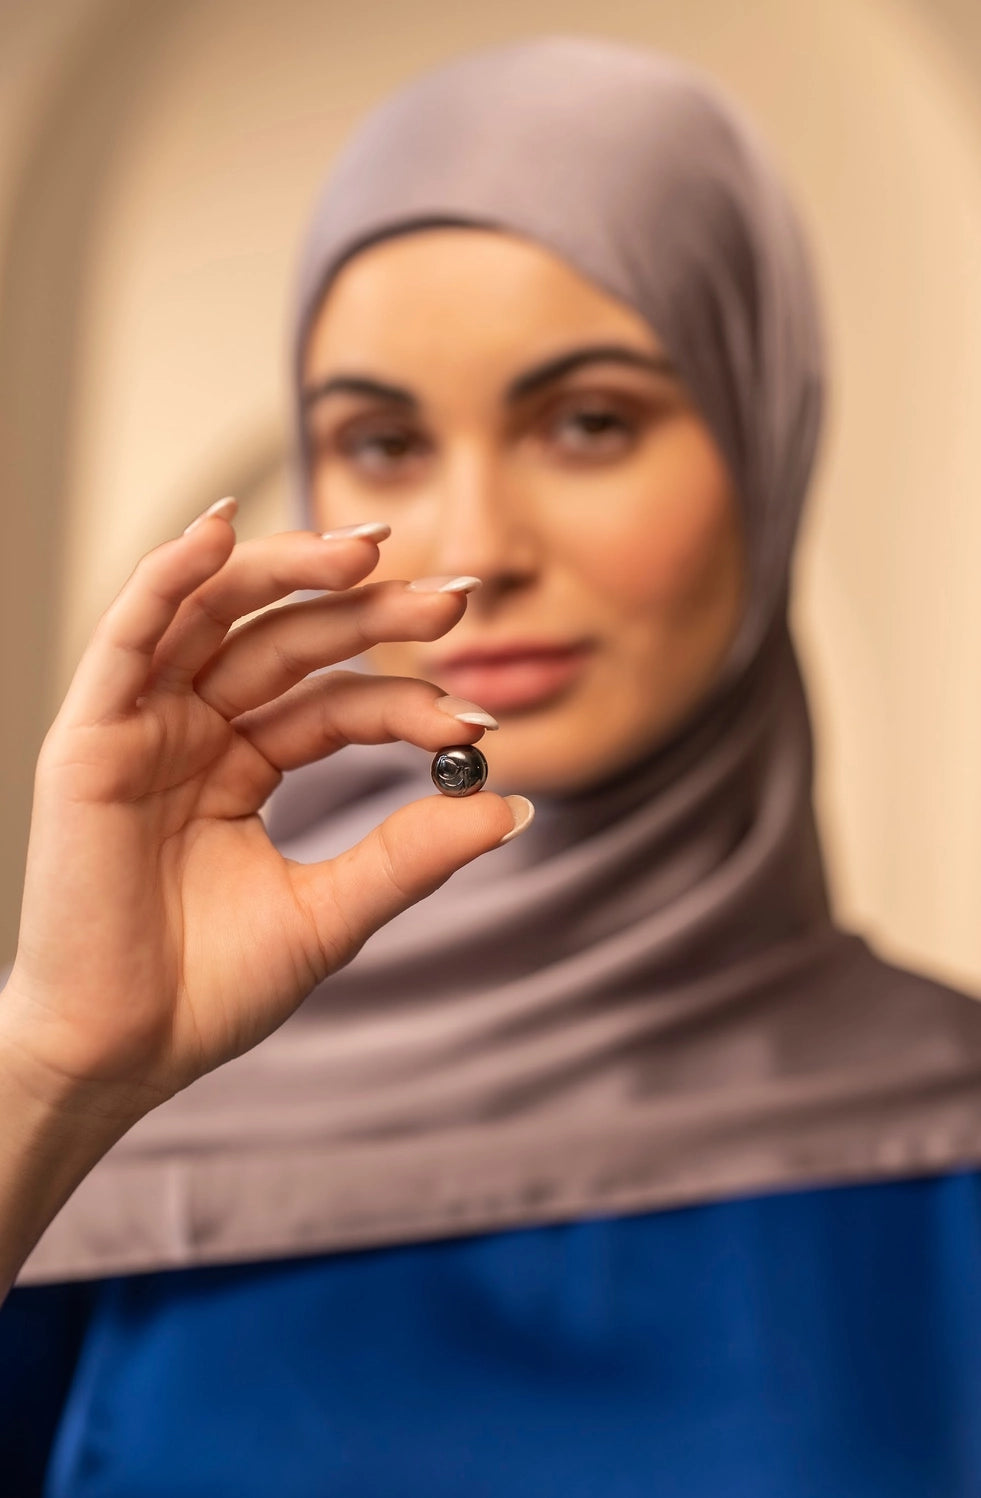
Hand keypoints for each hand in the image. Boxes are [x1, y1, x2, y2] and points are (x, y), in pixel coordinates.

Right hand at [1, 499, 527, 1127]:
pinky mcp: (90, 737)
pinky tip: (221, 529)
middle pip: (287, 642)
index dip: (405, 698)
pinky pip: (127, 637)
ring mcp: (142, 728)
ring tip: (366, 548)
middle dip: (369, 613)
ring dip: (286, 571)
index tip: (481, 712)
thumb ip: (410, 855)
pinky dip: (168, 577)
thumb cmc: (210, 990)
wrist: (121, 1054)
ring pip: (216, 617)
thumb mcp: (330, 913)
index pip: (335, 704)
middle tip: (453, 599)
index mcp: (242, 766)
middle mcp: (193, 731)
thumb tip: (514, 807)